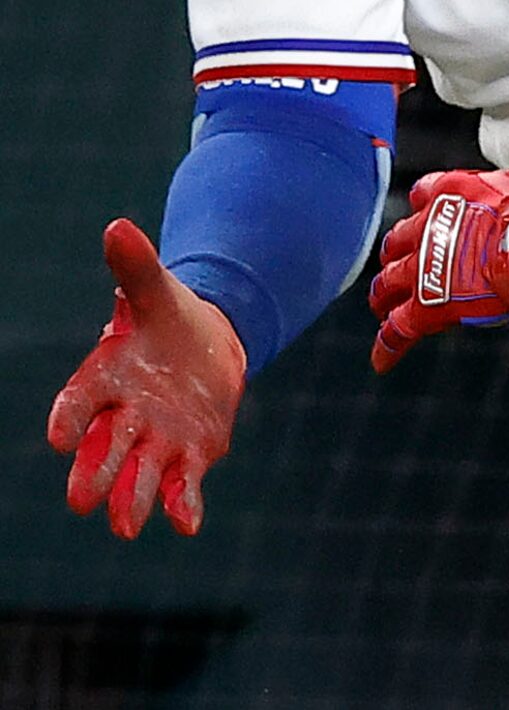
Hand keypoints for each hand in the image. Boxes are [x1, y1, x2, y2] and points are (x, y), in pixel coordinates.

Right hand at [47, 219, 245, 539]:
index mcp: (105, 380)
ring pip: (138, 476)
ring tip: (126, 527)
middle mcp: (123, 419)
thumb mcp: (155, 292)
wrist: (204, 348)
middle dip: (93, 474)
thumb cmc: (167, 321)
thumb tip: (118, 226)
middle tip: (81, 500)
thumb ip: (136, 267)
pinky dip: (183, 504)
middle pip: (103, 451)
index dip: (68, 419)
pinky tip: (188, 523)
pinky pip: (182, 486)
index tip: (58, 436)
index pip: (78, 404)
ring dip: (131, 500)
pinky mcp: (189, 456)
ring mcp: (156, 442)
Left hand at [368, 117, 508, 372]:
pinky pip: (398, 328)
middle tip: (397, 264)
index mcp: (452, 191)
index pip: (423, 192)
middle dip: (396, 252)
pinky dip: (388, 345)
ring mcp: (424, 267)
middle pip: (398, 239)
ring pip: (389, 283)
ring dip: (383, 295)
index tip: (424, 210)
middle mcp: (429, 226)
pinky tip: (381, 360)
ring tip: (381, 305)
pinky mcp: (428, 305)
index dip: (424, 204)